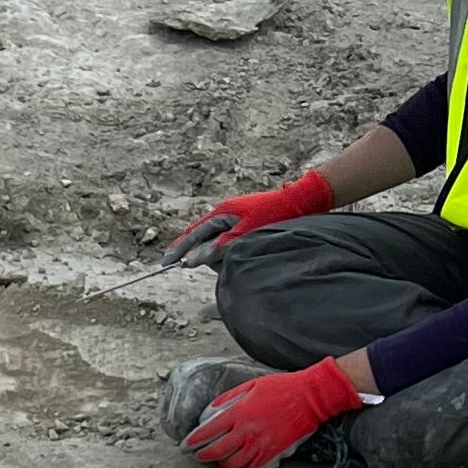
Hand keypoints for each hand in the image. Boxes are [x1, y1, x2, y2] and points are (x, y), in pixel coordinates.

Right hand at [160, 169, 335, 265]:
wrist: (301, 201)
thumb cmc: (274, 215)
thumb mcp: (243, 235)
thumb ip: (217, 248)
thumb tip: (192, 260)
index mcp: (221, 213)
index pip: (193, 234)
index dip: (179, 249)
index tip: (166, 263)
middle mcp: (225, 214)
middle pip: (202, 238)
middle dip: (201, 254)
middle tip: (206, 266)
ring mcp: (235, 218)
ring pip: (216, 242)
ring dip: (219, 255)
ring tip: (232, 260)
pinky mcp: (245, 224)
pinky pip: (229, 241)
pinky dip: (230, 251)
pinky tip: (239, 255)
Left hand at [182, 355, 360, 467]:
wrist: (310, 397)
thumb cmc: (282, 387)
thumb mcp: (251, 385)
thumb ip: (229, 398)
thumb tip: (212, 410)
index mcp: (240, 412)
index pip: (209, 431)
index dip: (194, 440)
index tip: (185, 444)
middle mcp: (247, 431)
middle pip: (217, 451)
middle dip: (204, 455)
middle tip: (198, 456)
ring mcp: (260, 443)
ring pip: (234, 462)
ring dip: (221, 463)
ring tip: (216, 460)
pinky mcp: (273, 452)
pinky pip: (251, 466)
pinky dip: (240, 467)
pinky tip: (236, 464)